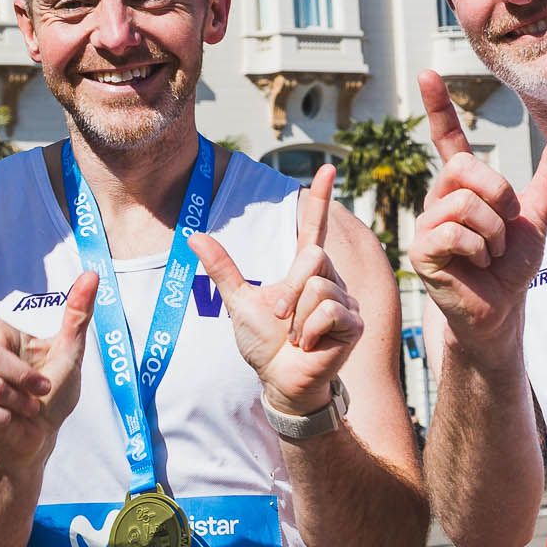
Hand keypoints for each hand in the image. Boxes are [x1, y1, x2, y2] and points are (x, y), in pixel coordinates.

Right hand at [0, 275, 95, 476]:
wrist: (43, 438)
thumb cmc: (54, 394)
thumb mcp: (71, 354)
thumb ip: (77, 315)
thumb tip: (92, 275)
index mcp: (3, 340)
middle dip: (21, 376)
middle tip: (42, 389)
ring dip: (18, 401)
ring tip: (26, 408)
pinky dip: (5, 417)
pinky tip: (9, 420)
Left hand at [191, 164, 355, 416]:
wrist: (280, 379)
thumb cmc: (263, 343)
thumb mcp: (237, 300)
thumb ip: (222, 267)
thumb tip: (193, 235)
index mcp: (303, 271)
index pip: (314, 227)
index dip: (320, 197)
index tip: (327, 167)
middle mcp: (328, 279)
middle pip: (313, 257)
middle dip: (289, 289)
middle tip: (281, 317)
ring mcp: (345, 300)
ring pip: (318, 287)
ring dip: (297, 316)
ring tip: (297, 335)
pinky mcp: (353, 322)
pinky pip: (329, 310)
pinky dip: (310, 330)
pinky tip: (310, 344)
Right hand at [406, 73, 546, 359]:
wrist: (503, 310)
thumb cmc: (512, 265)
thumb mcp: (539, 213)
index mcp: (465, 185)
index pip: (448, 138)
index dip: (438, 106)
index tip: (427, 72)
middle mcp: (440, 197)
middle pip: (465, 166)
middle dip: (498, 195)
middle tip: (504, 226)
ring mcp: (426, 223)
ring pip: (465, 203)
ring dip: (492, 233)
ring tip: (489, 254)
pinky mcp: (420, 249)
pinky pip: (454, 231)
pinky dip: (478, 250)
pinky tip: (476, 265)